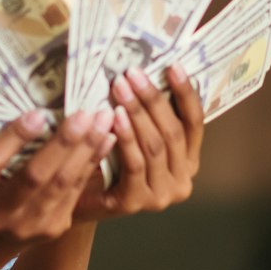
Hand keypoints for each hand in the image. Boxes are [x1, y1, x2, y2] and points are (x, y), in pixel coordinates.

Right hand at [0, 108, 115, 252]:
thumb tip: (35, 109)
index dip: (14, 138)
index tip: (38, 113)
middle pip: (34, 175)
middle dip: (63, 143)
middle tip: (84, 114)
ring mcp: (28, 225)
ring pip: (61, 184)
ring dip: (85, 150)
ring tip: (102, 121)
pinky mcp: (53, 227)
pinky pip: (75, 191)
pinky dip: (91, 163)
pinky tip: (105, 140)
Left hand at [77, 65, 202, 221]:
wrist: (76, 200)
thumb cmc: (106, 163)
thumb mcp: (135, 137)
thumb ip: (149, 117)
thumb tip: (147, 72)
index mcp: (188, 162)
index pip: (194, 123)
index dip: (186, 94)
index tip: (173, 66)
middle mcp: (182, 181)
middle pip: (173, 132)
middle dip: (153, 99)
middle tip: (133, 74)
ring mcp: (161, 195)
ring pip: (154, 146)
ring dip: (137, 113)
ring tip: (121, 88)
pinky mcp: (137, 202)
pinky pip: (134, 163)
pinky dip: (126, 138)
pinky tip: (114, 117)